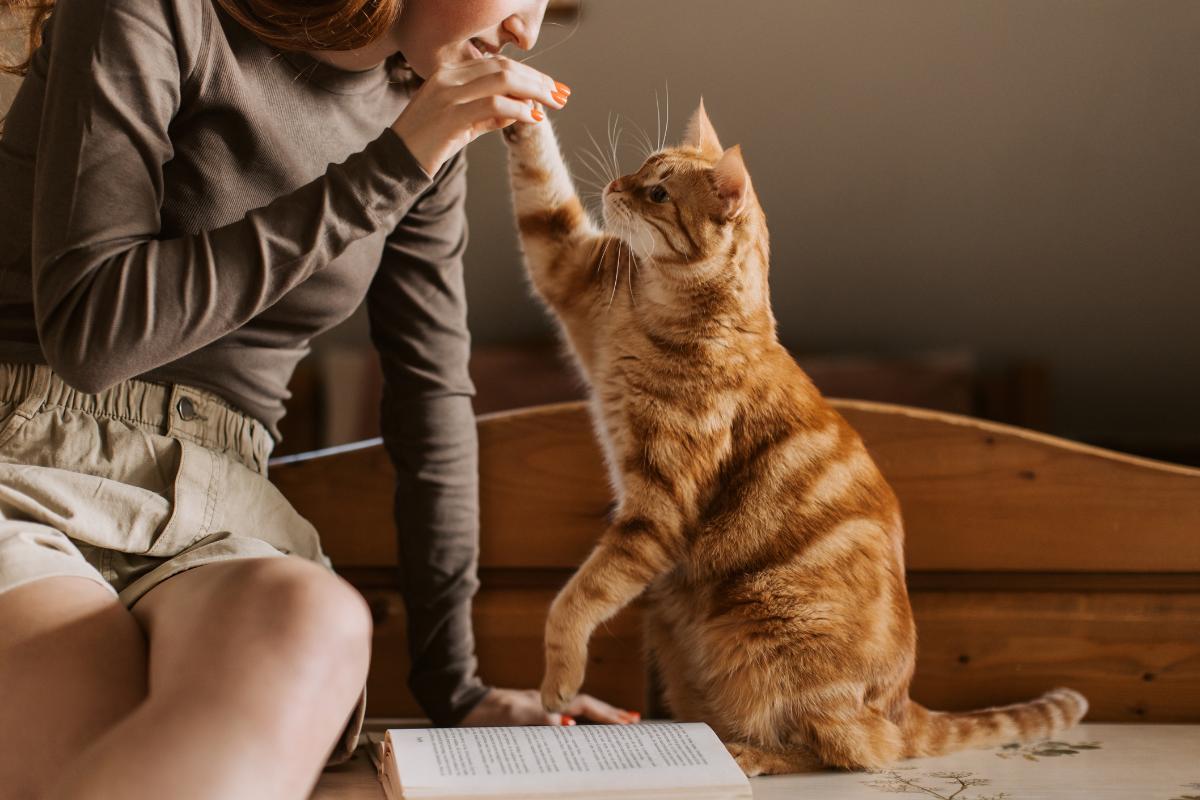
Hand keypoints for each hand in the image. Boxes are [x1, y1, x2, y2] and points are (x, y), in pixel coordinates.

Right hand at [391, 56, 569, 175]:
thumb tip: (524, 110)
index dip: (529, 73)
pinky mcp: (451, 115)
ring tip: (553, 104)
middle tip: (561, 94)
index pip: (497, 64)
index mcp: (448, 73)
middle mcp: (448, 77)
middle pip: (504, 68)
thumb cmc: (430, 145)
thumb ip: (489, 115)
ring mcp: (448, 94)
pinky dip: (519, 109)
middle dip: (538, 80)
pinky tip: (533, 118)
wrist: (397, 162)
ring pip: (502, 80)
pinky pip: (494, 105)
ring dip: (534, 91)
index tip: (551, 87)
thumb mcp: (463, 124)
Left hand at [459, 687, 639, 726]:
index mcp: (547, 701)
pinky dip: (574, 727)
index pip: (585, 707)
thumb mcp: (513, 716)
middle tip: (632, 722)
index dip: (607, 714)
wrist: (460, 708)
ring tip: (614, 726)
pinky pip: (559, 722)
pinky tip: (575, 733)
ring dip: (594, 721)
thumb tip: (568, 725)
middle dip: (608, 715)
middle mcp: (545, 703)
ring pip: (572, 714)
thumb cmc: (484, 713)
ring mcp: (537, 710)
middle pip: (584, 708)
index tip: (629, 722)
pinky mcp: (527, 720)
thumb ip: (541, 719)